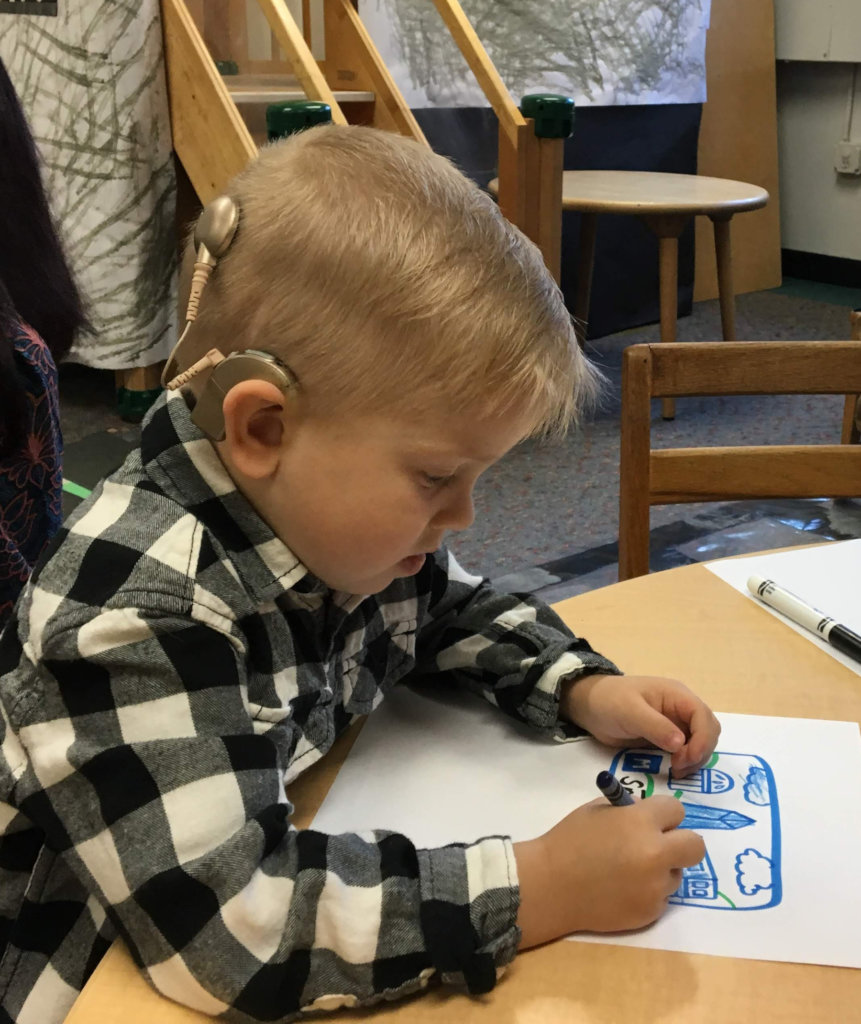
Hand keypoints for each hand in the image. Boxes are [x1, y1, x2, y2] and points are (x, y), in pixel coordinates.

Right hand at [515, 796, 704, 945]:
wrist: (550, 886)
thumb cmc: (569, 841)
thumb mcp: (597, 810)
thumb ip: (628, 810)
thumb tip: (650, 815)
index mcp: (640, 822)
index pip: (676, 810)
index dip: (663, 814)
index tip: (652, 820)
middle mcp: (655, 854)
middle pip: (695, 846)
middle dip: (680, 842)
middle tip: (660, 845)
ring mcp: (655, 887)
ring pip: (676, 874)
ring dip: (661, 869)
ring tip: (629, 871)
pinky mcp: (650, 912)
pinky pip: (661, 897)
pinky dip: (648, 892)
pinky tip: (622, 889)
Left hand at [560, 674, 720, 774]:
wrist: (590, 706)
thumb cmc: (609, 701)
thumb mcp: (629, 711)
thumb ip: (655, 726)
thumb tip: (681, 744)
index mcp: (677, 695)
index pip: (703, 716)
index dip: (702, 739)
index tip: (687, 759)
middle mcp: (681, 709)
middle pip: (708, 731)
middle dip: (700, 751)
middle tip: (679, 767)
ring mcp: (676, 724)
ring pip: (700, 743)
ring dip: (695, 759)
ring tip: (676, 770)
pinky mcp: (667, 738)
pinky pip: (686, 751)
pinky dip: (686, 762)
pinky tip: (673, 770)